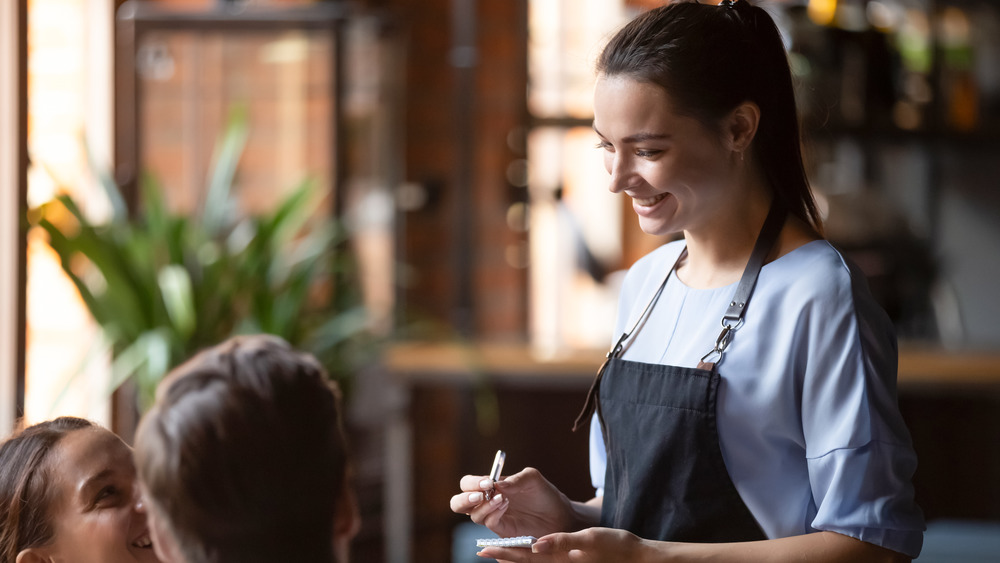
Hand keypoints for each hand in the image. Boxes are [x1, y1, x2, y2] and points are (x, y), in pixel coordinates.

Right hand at [449, 467, 580, 537]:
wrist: (561, 516)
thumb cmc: (545, 494)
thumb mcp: (533, 479)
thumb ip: (515, 478)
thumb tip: (496, 484)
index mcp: (490, 487)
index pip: (467, 483)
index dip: (472, 483)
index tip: (487, 482)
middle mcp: (487, 502)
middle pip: (459, 503)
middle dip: (464, 499)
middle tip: (480, 495)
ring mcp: (494, 517)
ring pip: (472, 515)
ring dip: (484, 506)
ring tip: (503, 499)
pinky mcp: (502, 531)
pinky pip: (489, 524)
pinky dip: (494, 515)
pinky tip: (506, 506)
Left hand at [477, 527, 649, 562]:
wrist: (636, 557)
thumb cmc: (616, 546)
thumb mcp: (589, 539)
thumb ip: (562, 542)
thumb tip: (535, 544)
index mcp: (561, 560)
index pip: (526, 558)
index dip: (505, 554)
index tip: (485, 550)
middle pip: (526, 562)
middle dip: (505, 556)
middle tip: (483, 550)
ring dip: (516, 558)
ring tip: (498, 552)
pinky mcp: (572, 562)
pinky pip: (546, 561)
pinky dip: (532, 556)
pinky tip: (528, 550)